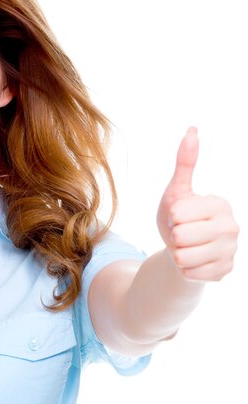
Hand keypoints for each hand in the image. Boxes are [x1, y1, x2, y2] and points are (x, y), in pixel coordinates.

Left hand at [157, 127, 238, 280]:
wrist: (183, 251)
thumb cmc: (178, 218)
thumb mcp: (177, 191)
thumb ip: (185, 164)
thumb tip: (192, 130)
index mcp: (220, 204)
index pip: (177, 214)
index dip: (171, 217)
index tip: (179, 217)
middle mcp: (232, 227)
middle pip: (180, 236)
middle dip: (173, 236)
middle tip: (182, 234)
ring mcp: (232, 252)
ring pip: (183, 257)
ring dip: (177, 254)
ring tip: (186, 247)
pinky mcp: (224, 272)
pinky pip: (189, 273)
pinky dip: (184, 270)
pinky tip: (192, 262)